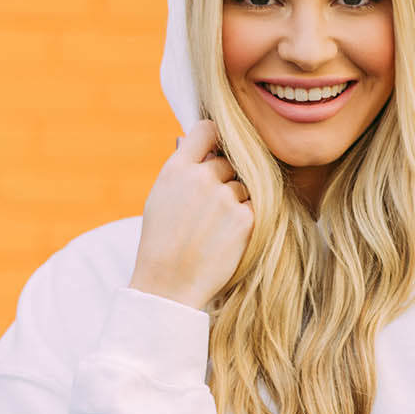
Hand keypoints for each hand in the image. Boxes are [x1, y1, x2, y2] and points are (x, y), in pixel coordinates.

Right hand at [129, 119, 253, 310]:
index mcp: (176, 168)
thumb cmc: (162, 243)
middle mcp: (201, 177)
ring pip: (242, 187)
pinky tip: (226, 238)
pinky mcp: (244, 219)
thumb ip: (183, 173)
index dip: (216, 138)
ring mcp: (225, 197)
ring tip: (214, 229)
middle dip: (224, 180)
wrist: (169, 284)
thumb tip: (206, 152)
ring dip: (236, 202)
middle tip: (212, 209)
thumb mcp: (161, 198)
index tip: (218, 148)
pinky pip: (253, 208)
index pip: (207, 130)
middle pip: (228, 162)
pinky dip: (245, 221)